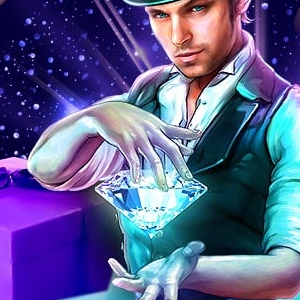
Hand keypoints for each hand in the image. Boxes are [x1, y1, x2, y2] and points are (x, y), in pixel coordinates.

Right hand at [74, 102, 200, 186]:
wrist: (104, 111)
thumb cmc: (128, 117)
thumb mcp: (148, 121)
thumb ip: (166, 132)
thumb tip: (185, 147)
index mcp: (157, 125)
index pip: (176, 131)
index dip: (188, 137)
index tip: (195, 147)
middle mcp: (150, 131)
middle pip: (170, 148)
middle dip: (180, 165)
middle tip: (187, 178)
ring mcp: (138, 137)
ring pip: (154, 159)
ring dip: (160, 175)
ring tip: (163, 188)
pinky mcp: (124, 142)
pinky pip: (133, 160)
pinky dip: (136, 171)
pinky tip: (137, 180)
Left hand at [111, 241, 204, 299]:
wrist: (176, 265)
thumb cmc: (185, 261)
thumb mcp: (190, 254)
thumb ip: (193, 249)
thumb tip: (197, 246)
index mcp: (171, 283)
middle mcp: (158, 286)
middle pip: (149, 296)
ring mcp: (147, 282)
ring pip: (134, 285)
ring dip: (125, 284)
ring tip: (116, 281)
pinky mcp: (140, 276)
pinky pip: (128, 275)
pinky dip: (120, 270)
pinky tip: (111, 261)